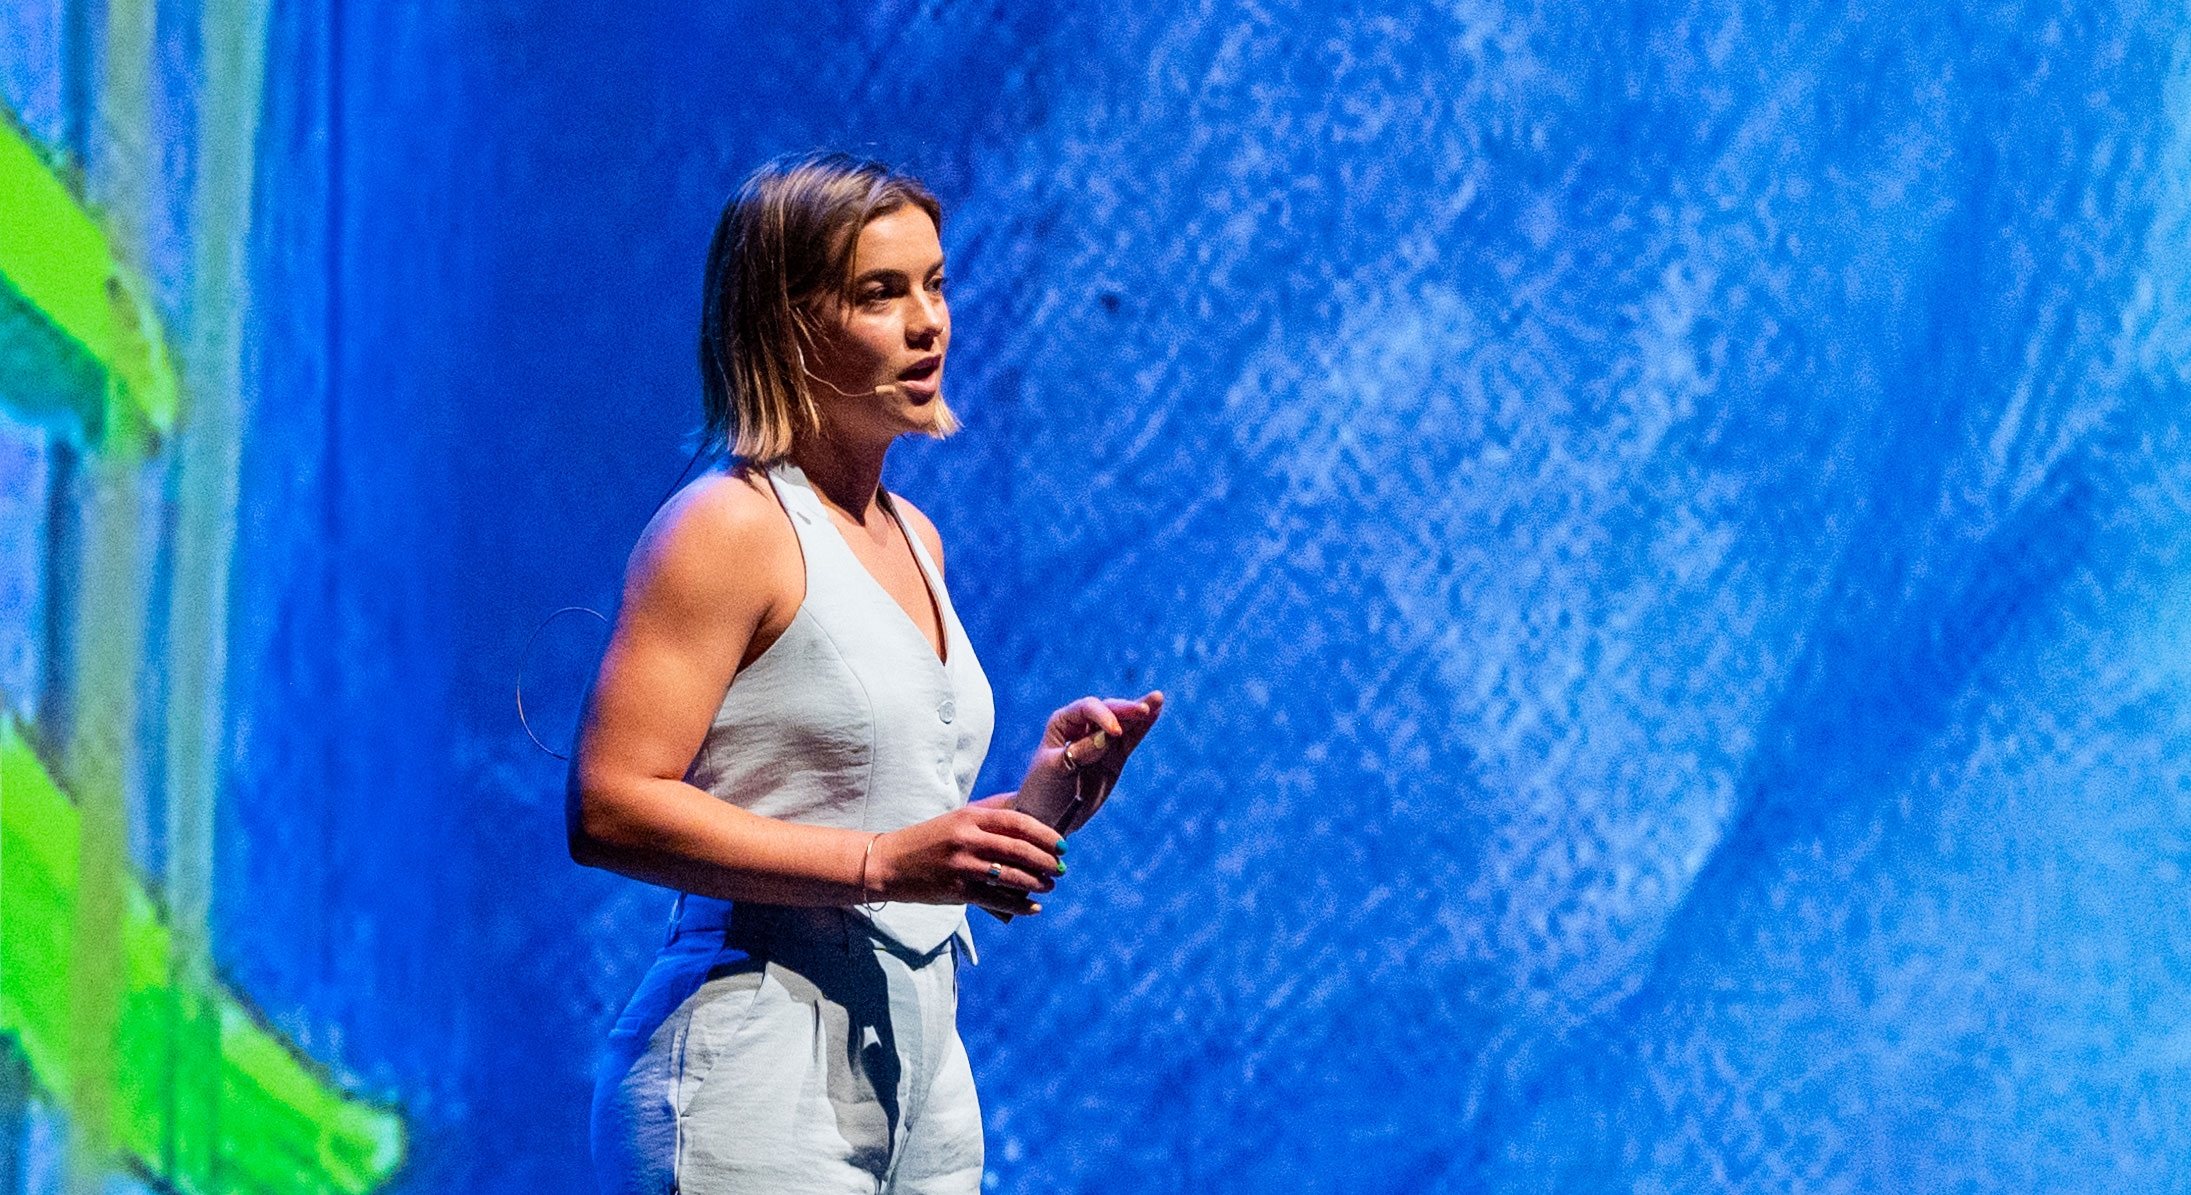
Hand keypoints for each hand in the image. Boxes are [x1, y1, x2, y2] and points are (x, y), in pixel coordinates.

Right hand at [869, 803, 1066, 916]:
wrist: (890, 863)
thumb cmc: (930, 839)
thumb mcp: (957, 818)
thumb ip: (991, 813)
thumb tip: (1027, 808)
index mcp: (970, 817)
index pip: (1017, 822)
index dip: (1044, 834)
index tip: (1061, 844)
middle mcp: (968, 839)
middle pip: (1019, 850)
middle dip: (1046, 861)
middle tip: (1061, 868)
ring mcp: (962, 866)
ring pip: (1011, 876)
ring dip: (1037, 883)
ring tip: (1049, 886)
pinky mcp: (957, 890)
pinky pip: (997, 899)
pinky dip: (1019, 905)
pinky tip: (1032, 907)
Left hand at [1014, 691, 1164, 835]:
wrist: (1048, 816)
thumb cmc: (1044, 789)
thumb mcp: (1056, 770)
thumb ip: (1080, 752)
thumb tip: (1105, 738)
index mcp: (1063, 723)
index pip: (1086, 710)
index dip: (1103, 716)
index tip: (1115, 732)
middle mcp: (1082, 726)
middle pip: (1108, 711)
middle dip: (1125, 709)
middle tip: (1144, 709)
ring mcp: (1100, 741)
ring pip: (1123, 722)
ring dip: (1139, 712)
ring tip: (1158, 699)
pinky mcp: (1114, 757)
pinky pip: (1130, 739)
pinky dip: (1142, 728)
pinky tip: (1155, 712)